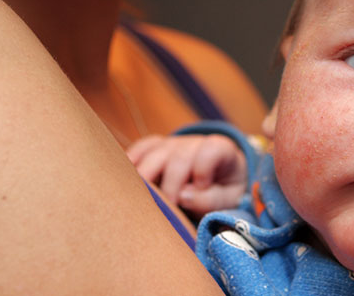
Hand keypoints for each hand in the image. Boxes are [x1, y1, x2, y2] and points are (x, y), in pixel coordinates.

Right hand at [127, 134, 247, 215]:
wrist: (218, 178)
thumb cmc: (223, 190)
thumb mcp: (228, 199)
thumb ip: (212, 199)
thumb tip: (184, 196)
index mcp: (221, 150)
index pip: (211, 150)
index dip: (203, 169)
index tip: (200, 188)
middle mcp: (194, 143)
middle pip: (179, 156)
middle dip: (171, 185)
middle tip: (167, 210)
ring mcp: (173, 143)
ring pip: (155, 154)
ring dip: (147, 179)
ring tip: (142, 202)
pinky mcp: (155, 147)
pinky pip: (140, 149)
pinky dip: (131, 165)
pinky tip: (125, 184)